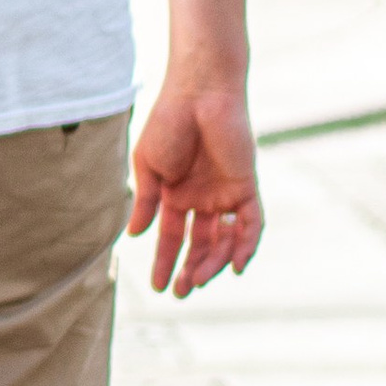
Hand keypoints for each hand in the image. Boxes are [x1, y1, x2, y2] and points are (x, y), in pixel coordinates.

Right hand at [129, 74, 262, 294]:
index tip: (156, 287)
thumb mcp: (148, 167)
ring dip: (213, 262)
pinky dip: (247, 245)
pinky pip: (251, 224)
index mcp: (176, 193)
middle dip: (190, 269)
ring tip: (197, 279)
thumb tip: (135, 236)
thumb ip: (145, 201)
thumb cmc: (168, 122)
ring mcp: (225, 193)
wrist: (198, 94)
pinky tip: (237, 266)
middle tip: (180, 291)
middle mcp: (202, 198)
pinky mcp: (246, 187)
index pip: (171, 236)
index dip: (164, 261)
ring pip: (225, 240)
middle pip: (200, 244)